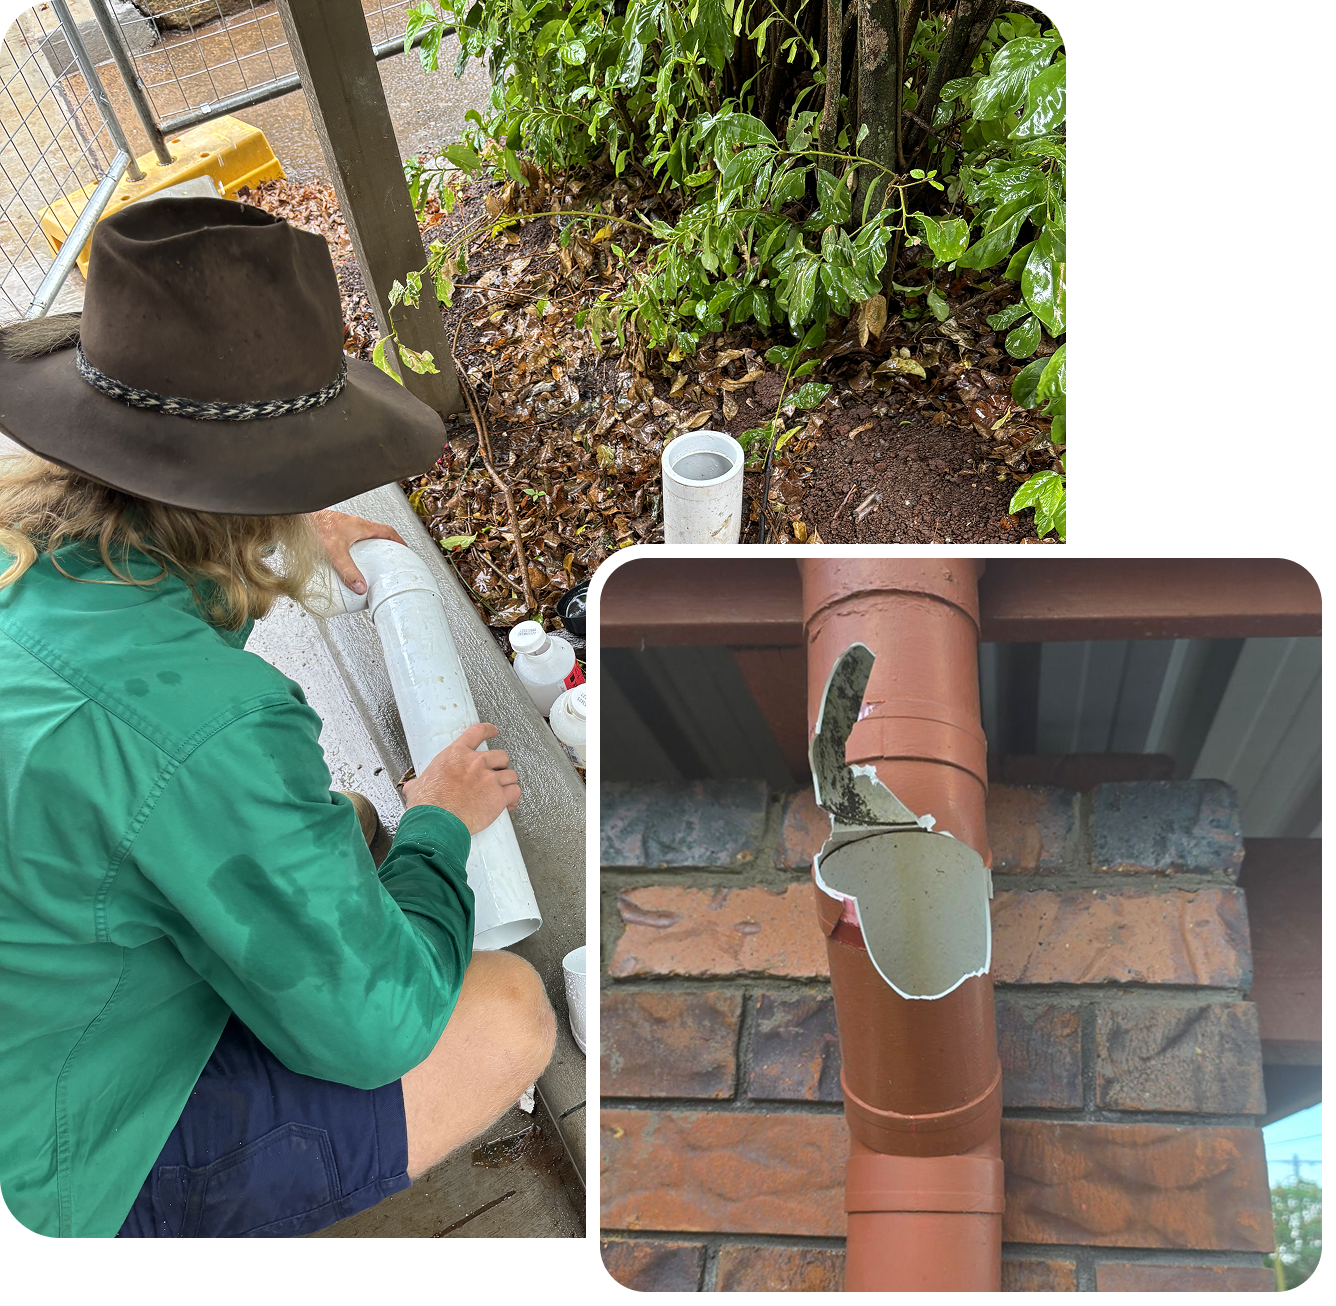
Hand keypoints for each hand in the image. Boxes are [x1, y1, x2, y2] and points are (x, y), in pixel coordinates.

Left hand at [310, 509, 406, 594]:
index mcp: (361, 527)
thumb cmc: (313, 524)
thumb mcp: (335, 551)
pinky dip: (351, 553)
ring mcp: (343, 529)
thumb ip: (348, 570)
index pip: (388, 532)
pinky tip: (343, 563)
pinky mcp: (332, 533)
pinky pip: (348, 544)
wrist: (295, 517)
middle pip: (376, 537)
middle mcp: (353, 526)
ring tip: (366, 566)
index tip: (404, 550)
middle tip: (386, 562)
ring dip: (366, 551)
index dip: (398, 542)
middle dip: (383, 549)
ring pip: (361, 540)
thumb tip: (360, 586)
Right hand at [401, 723, 520, 833]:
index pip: (477, 732)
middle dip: (500, 765)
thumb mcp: (419, 786)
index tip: (493, 731)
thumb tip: (411, 788)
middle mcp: (476, 763)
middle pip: (500, 756)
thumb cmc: (427, 804)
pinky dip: (514, 798)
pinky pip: (515, 792)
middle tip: (496, 773)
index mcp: (456, 755)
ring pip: (511, 774)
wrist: (437, 821)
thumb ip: (419, 783)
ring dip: (508, 782)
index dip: (488, 730)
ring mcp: (489, 778)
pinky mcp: (498, 796)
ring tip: (504, 790)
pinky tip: (510, 804)